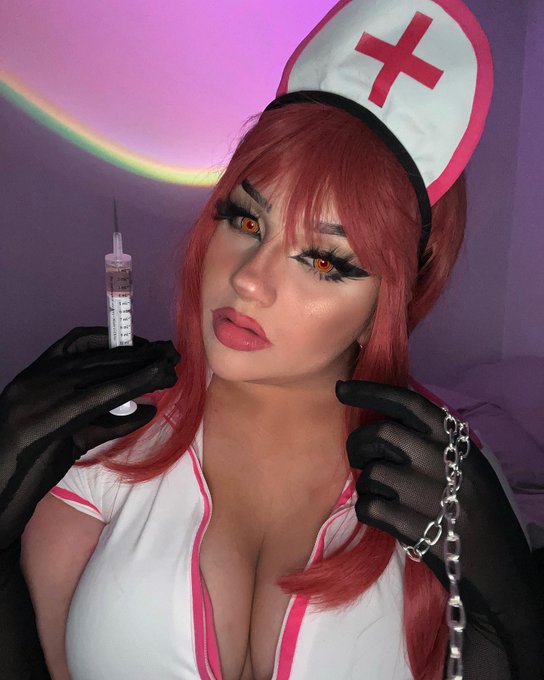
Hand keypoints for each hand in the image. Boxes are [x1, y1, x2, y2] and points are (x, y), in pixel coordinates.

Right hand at [0, 326, 179, 547]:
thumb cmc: (30, 463)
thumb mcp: (66, 432)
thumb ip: (103, 418)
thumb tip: (148, 408)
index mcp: (36, 375)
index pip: (76, 341)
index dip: (114, 340)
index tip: (142, 345)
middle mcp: (40, 380)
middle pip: (100, 356)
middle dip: (139, 353)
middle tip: (170, 353)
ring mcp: (46, 397)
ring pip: (104, 374)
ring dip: (142, 370)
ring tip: (170, 371)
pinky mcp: (57, 419)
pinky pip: (102, 400)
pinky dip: (131, 396)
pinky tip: (152, 403)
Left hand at [336, 380, 543, 678]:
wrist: (499, 569)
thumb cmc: (478, 512)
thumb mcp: (467, 466)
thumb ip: (433, 442)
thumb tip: (385, 418)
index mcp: (458, 444)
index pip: (410, 403)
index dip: (371, 391)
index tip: (341, 388)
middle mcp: (446, 463)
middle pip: (382, 433)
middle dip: (358, 443)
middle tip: (358, 456)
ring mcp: (432, 496)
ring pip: (373, 472)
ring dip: (367, 483)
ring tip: (383, 495)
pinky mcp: (418, 528)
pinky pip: (370, 507)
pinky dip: (368, 510)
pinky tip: (383, 516)